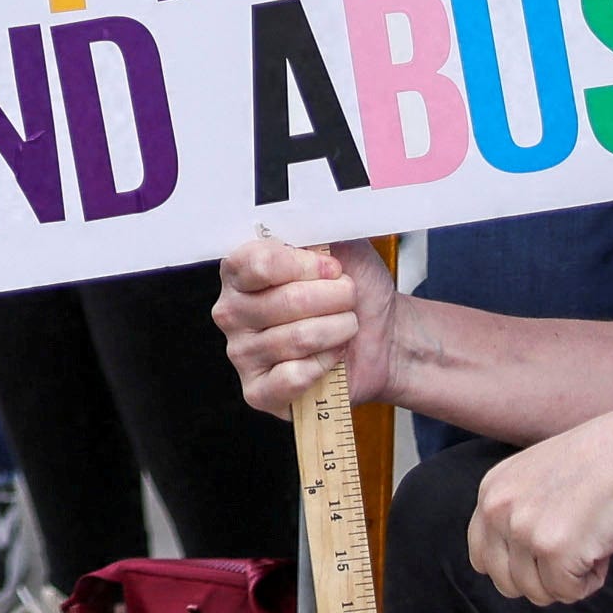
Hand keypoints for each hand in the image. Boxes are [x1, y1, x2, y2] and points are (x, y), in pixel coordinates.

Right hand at [212, 231, 401, 414]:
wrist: (380, 338)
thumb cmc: (354, 292)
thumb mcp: (342, 247)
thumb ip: (321, 228)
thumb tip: (310, 220)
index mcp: (240, 271)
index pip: (257, 262)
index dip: (305, 265)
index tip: (333, 267)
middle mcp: (232, 310)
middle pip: (284, 301)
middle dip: (334, 298)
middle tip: (349, 298)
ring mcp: (241, 353)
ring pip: (296, 339)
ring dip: (338, 330)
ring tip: (346, 326)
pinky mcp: (257, 391)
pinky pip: (292, 378)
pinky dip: (325, 365)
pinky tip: (330, 358)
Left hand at [465, 399, 612, 606]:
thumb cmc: (604, 464)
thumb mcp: (539, 479)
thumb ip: (518, 513)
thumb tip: (515, 564)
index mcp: (492, 489)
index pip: (481, 556)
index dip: (517, 567)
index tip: (547, 556)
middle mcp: (498, 508)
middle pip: (506, 582)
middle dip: (543, 578)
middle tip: (574, 549)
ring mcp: (524, 529)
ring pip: (538, 592)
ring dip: (570, 577)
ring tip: (590, 538)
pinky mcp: (554, 549)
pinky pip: (568, 593)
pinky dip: (592, 579)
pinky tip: (602, 544)